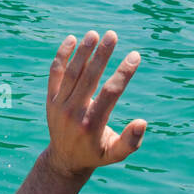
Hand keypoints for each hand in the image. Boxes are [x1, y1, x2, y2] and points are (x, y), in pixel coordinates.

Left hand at [45, 30, 146, 178]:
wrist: (64, 159)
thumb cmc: (96, 154)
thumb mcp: (115, 154)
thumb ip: (130, 141)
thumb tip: (142, 123)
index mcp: (92, 124)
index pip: (110, 93)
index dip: (123, 73)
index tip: (135, 56)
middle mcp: (74, 112)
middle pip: (89, 77)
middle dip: (102, 55)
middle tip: (112, 34)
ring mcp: (59, 105)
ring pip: (71, 73)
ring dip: (82, 51)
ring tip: (94, 34)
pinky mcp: (50, 99)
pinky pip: (55, 73)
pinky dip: (62, 56)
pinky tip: (72, 39)